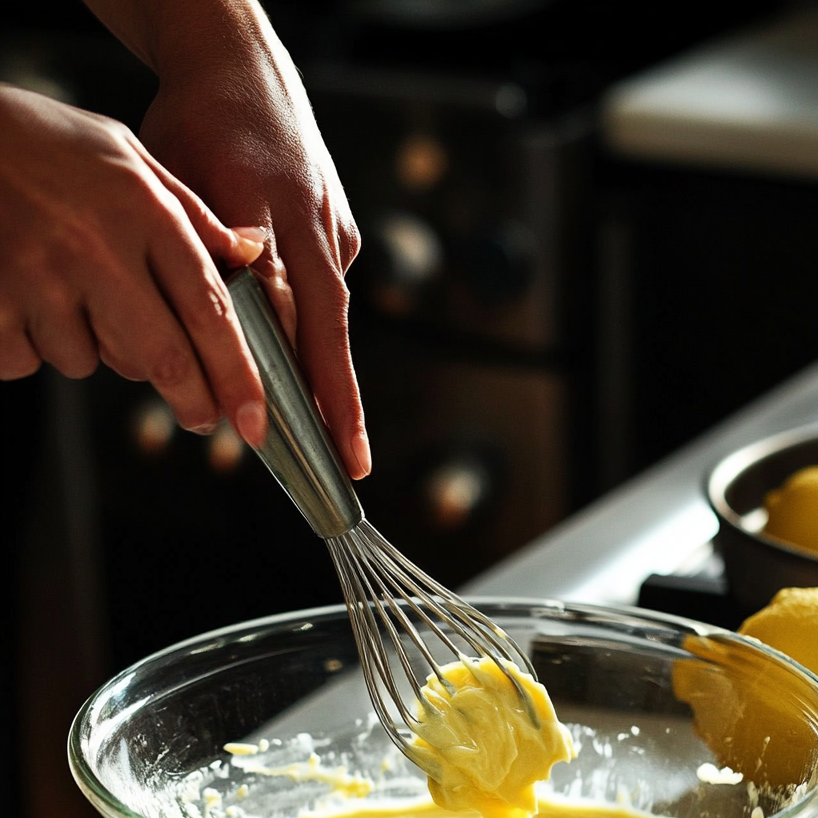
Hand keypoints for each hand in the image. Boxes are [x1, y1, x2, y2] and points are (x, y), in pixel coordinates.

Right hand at [0, 84, 268, 444]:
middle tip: (201, 417)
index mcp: (142, 210)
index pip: (207, 311)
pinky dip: (30, 344)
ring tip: (68, 294)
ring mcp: (39, 280)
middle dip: (192, 402)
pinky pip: (28, 360)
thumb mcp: (126, 155)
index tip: (254, 422)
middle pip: (162, 360)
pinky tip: (23, 298)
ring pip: (90, 363)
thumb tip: (251, 253)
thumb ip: (191, 212)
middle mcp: (96, 249)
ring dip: (91, 349)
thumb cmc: (42, 144)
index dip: (236, 377)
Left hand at [138, 10, 370, 477]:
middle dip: (342, 404)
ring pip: (331, 317)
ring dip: (329, 378)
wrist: (240, 61)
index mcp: (274, 213)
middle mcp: (317, 227)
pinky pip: (329, 291)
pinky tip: (303, 359)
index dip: (296, 379)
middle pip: (331, 332)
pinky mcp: (344, 230)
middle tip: (350, 466)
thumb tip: (227, 333)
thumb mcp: (178, 183)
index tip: (299, 432)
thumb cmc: (196, 123)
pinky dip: (315, 329)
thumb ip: (206, 253)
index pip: (290, 314)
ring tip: (335, 442)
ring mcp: (337, 230)